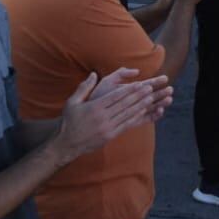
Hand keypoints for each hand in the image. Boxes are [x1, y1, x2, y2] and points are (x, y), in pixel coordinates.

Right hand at [56, 71, 171, 160]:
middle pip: (124, 104)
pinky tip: (143, 112)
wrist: (66, 143)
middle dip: (139, 95)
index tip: (140, 83)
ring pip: (127, 114)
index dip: (129, 90)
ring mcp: (107, 128)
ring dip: (140, 106)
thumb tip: (93, 74)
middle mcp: (102, 117)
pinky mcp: (110, 136)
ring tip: (151, 98)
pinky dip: (135, 118)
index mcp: (94, 107)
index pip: (115, 96)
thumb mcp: (72, 102)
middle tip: (151, 88)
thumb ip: (84, 87)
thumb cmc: (69, 121)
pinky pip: (125, 125)